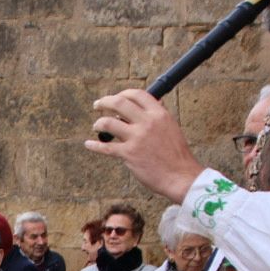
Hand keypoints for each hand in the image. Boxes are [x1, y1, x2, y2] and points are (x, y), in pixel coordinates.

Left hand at [85, 88, 205, 201]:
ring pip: (108, 122)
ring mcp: (137, 138)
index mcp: (159, 114)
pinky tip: (89, 144)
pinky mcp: (129, 154)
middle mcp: (147, 122)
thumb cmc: (177, 155)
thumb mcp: (172, 128)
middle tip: (98, 105)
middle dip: (105, 102)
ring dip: (98, 123)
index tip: (116, 98)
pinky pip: (105, 147)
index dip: (123, 93)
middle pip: (119, 103)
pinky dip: (94, 145)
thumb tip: (156, 103)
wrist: (180, 176)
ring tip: (96, 126)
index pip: (137, 94)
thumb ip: (160, 116)